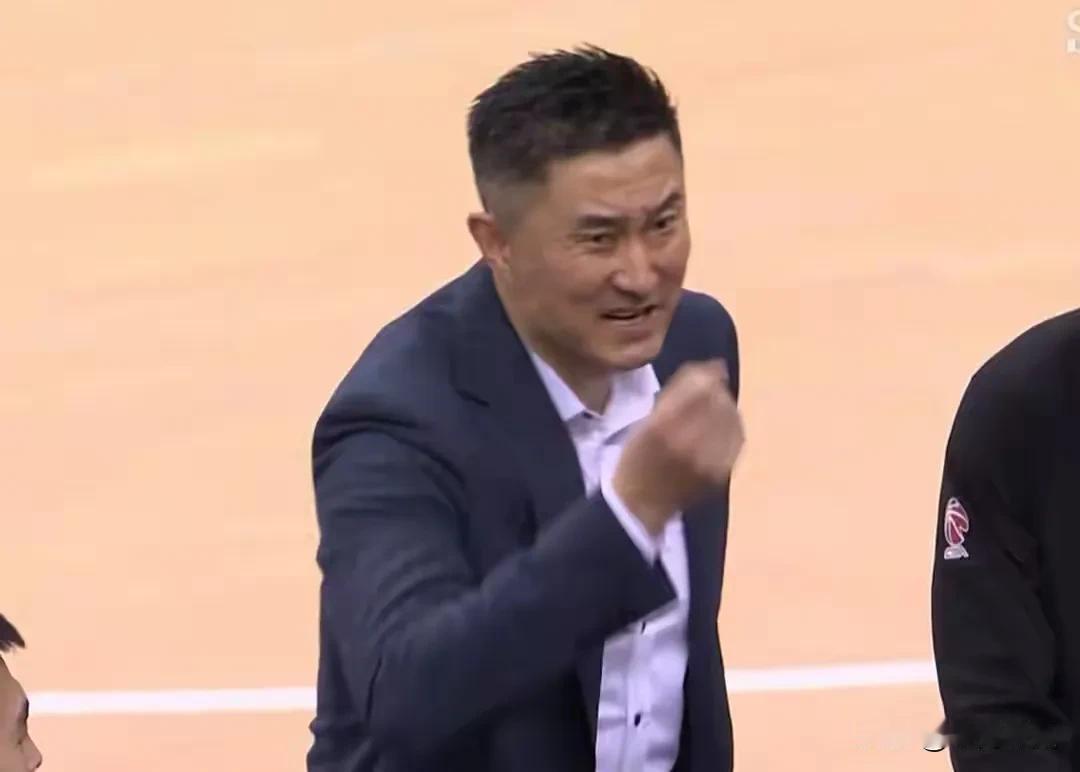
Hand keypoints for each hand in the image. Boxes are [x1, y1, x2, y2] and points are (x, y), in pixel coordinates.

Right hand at [612, 360, 743, 534]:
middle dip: (718, 390)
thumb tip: (714, 367)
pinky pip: (737, 440)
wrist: (640, 507)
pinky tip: (723, 428)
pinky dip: (733, 427)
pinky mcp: (720, 473)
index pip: (699, 388)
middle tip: (711, 391)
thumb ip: (677, 393)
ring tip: (716, 409)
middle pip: (719, 401)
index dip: (707, 375)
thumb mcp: (645, 421)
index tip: (707, 372)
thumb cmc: (637, 460)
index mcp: (662, 426)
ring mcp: (707, 460)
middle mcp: (687, 442)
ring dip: (727, 407)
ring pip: (732, 419)